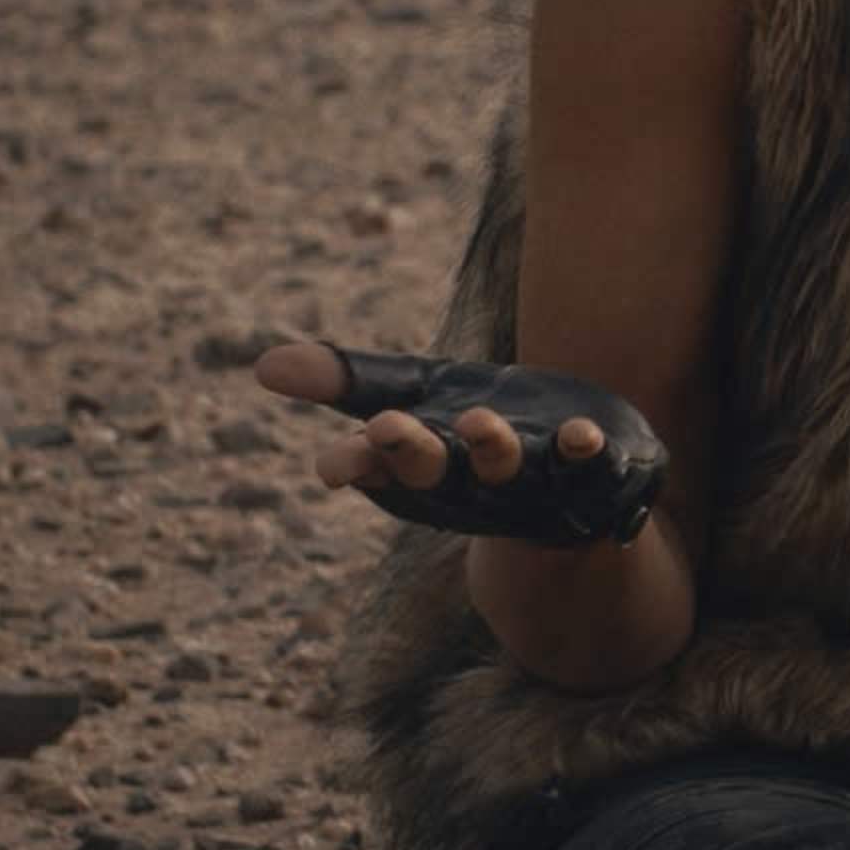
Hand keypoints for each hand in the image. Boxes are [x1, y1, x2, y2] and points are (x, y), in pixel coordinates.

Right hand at [251, 341, 666, 544]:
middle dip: (412, 453)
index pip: (377, 466)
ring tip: (480, 426)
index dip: (357, 463)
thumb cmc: (472, 432)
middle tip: (388, 430)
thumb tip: (261, 366)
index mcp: (417, 467)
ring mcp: (530, 483)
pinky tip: (584, 435)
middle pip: (435, 471)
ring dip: (492, 451)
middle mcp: (468, 483)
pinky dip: (584, 453)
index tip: (332, 463)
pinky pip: (587, 468)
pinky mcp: (589, 474)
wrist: (574, 478)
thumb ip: (346, 381)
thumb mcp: (412, 397)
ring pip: (507, 471)